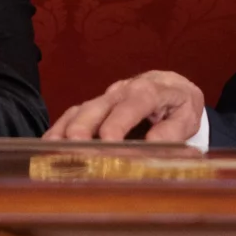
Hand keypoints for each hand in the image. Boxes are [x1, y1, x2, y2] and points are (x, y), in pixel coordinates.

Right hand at [44, 71, 205, 141]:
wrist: (171, 86)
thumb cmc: (179, 104)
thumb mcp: (186, 116)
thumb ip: (172, 130)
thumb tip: (152, 142)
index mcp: (148, 91)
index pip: (131, 105)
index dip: (118, 123)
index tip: (109, 142)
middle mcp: (121, 91)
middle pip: (98, 107)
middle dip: (83, 127)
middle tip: (73, 149)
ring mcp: (105, 97)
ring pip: (81, 109)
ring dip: (65, 129)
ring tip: (52, 149)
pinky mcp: (95, 105)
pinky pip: (74, 114)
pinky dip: (59, 129)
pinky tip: (49, 145)